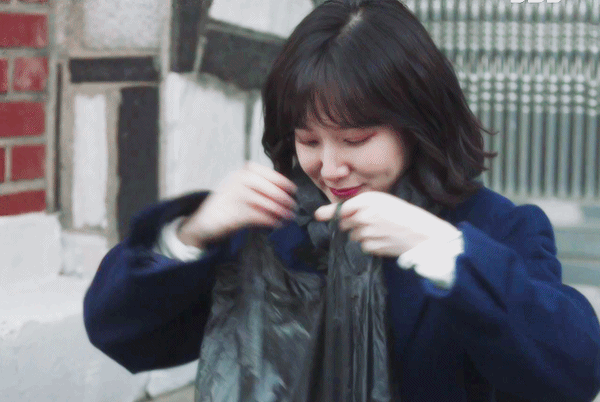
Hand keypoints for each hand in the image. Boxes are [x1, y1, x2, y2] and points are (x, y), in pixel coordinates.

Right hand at [178, 162, 296, 247]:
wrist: (206, 218)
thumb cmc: (229, 201)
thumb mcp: (242, 185)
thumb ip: (261, 184)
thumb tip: (286, 191)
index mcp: (245, 170)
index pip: (271, 175)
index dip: (284, 184)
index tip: (293, 191)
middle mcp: (241, 180)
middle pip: (272, 190)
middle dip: (285, 200)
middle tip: (293, 207)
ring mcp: (238, 195)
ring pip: (268, 204)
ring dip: (281, 212)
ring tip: (289, 217)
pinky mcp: (237, 213)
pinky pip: (261, 217)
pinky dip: (272, 221)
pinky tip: (277, 223)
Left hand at [314, 191, 458, 256]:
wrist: (424, 233)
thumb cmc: (405, 214)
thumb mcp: (384, 202)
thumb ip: (361, 205)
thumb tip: (339, 214)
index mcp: (368, 200)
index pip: (340, 208)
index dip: (327, 213)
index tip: (318, 215)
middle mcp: (363, 215)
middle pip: (343, 223)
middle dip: (350, 224)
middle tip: (369, 223)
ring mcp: (366, 232)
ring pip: (353, 236)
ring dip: (361, 234)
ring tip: (380, 231)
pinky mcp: (371, 246)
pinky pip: (363, 247)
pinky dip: (370, 245)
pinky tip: (383, 240)